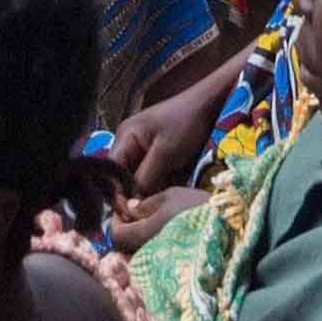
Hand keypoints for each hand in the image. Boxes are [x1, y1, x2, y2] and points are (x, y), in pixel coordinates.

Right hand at [110, 78, 235, 203]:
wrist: (210, 105)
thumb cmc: (186, 122)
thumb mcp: (166, 151)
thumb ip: (146, 177)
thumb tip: (132, 203)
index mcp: (125, 137)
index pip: (111, 170)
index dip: (117, 192)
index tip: (128, 213)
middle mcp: (130, 144)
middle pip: (122, 177)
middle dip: (131, 195)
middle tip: (142, 215)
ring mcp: (144, 150)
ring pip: (137, 179)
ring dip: (145, 192)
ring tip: (153, 209)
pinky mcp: (158, 156)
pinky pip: (151, 176)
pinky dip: (156, 186)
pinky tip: (163, 198)